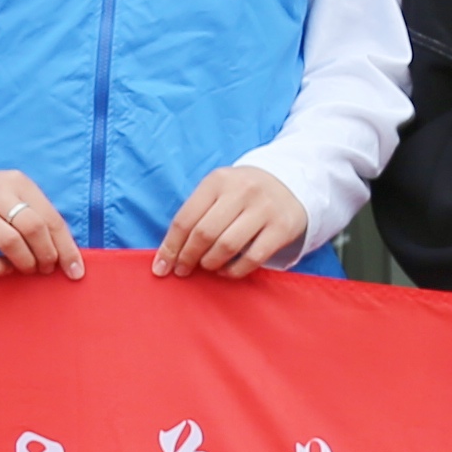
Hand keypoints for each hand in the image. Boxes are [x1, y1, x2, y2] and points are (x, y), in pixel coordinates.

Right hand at [0, 169, 83, 277]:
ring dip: (25, 263)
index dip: (66, 248)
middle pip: (34, 228)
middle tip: (45, 268)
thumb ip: (37, 216)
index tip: (75, 271)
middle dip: (46, 255)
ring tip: (26, 269)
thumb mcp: (12, 195)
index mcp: (17, 182)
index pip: (51, 218)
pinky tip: (3, 268)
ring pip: (11, 242)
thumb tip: (67, 254)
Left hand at [155, 164, 311, 277]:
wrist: (290, 184)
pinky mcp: (282, 227)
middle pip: (204, 233)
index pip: (185, 219)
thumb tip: (167, 256)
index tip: (162, 267)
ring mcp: (264, 208)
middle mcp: (241, 191)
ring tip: (207, 266)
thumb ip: (195, 216)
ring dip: (210, 263)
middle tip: (183, 270)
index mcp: (218, 180)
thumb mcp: (218, 192)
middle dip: (188, 257)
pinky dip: (234, 270)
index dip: (170, 247)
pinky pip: (252, 258)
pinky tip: (226, 271)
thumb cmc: (242, 194)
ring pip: (227, 246)